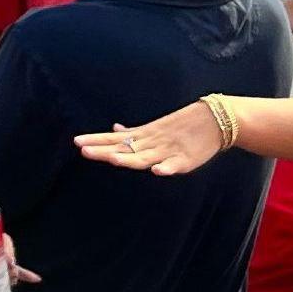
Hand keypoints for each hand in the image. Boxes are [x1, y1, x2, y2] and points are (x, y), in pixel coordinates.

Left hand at [75, 102, 222, 174]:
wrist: (216, 120)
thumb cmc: (182, 126)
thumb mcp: (155, 129)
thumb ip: (134, 133)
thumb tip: (116, 129)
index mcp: (144, 137)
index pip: (115, 139)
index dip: (96, 140)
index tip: (76, 142)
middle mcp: (152, 143)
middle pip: (124, 148)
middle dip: (104, 150)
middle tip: (83, 150)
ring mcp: (168, 151)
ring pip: (145, 157)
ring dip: (129, 159)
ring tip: (113, 159)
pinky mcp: (187, 160)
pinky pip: (175, 165)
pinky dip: (166, 168)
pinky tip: (156, 171)